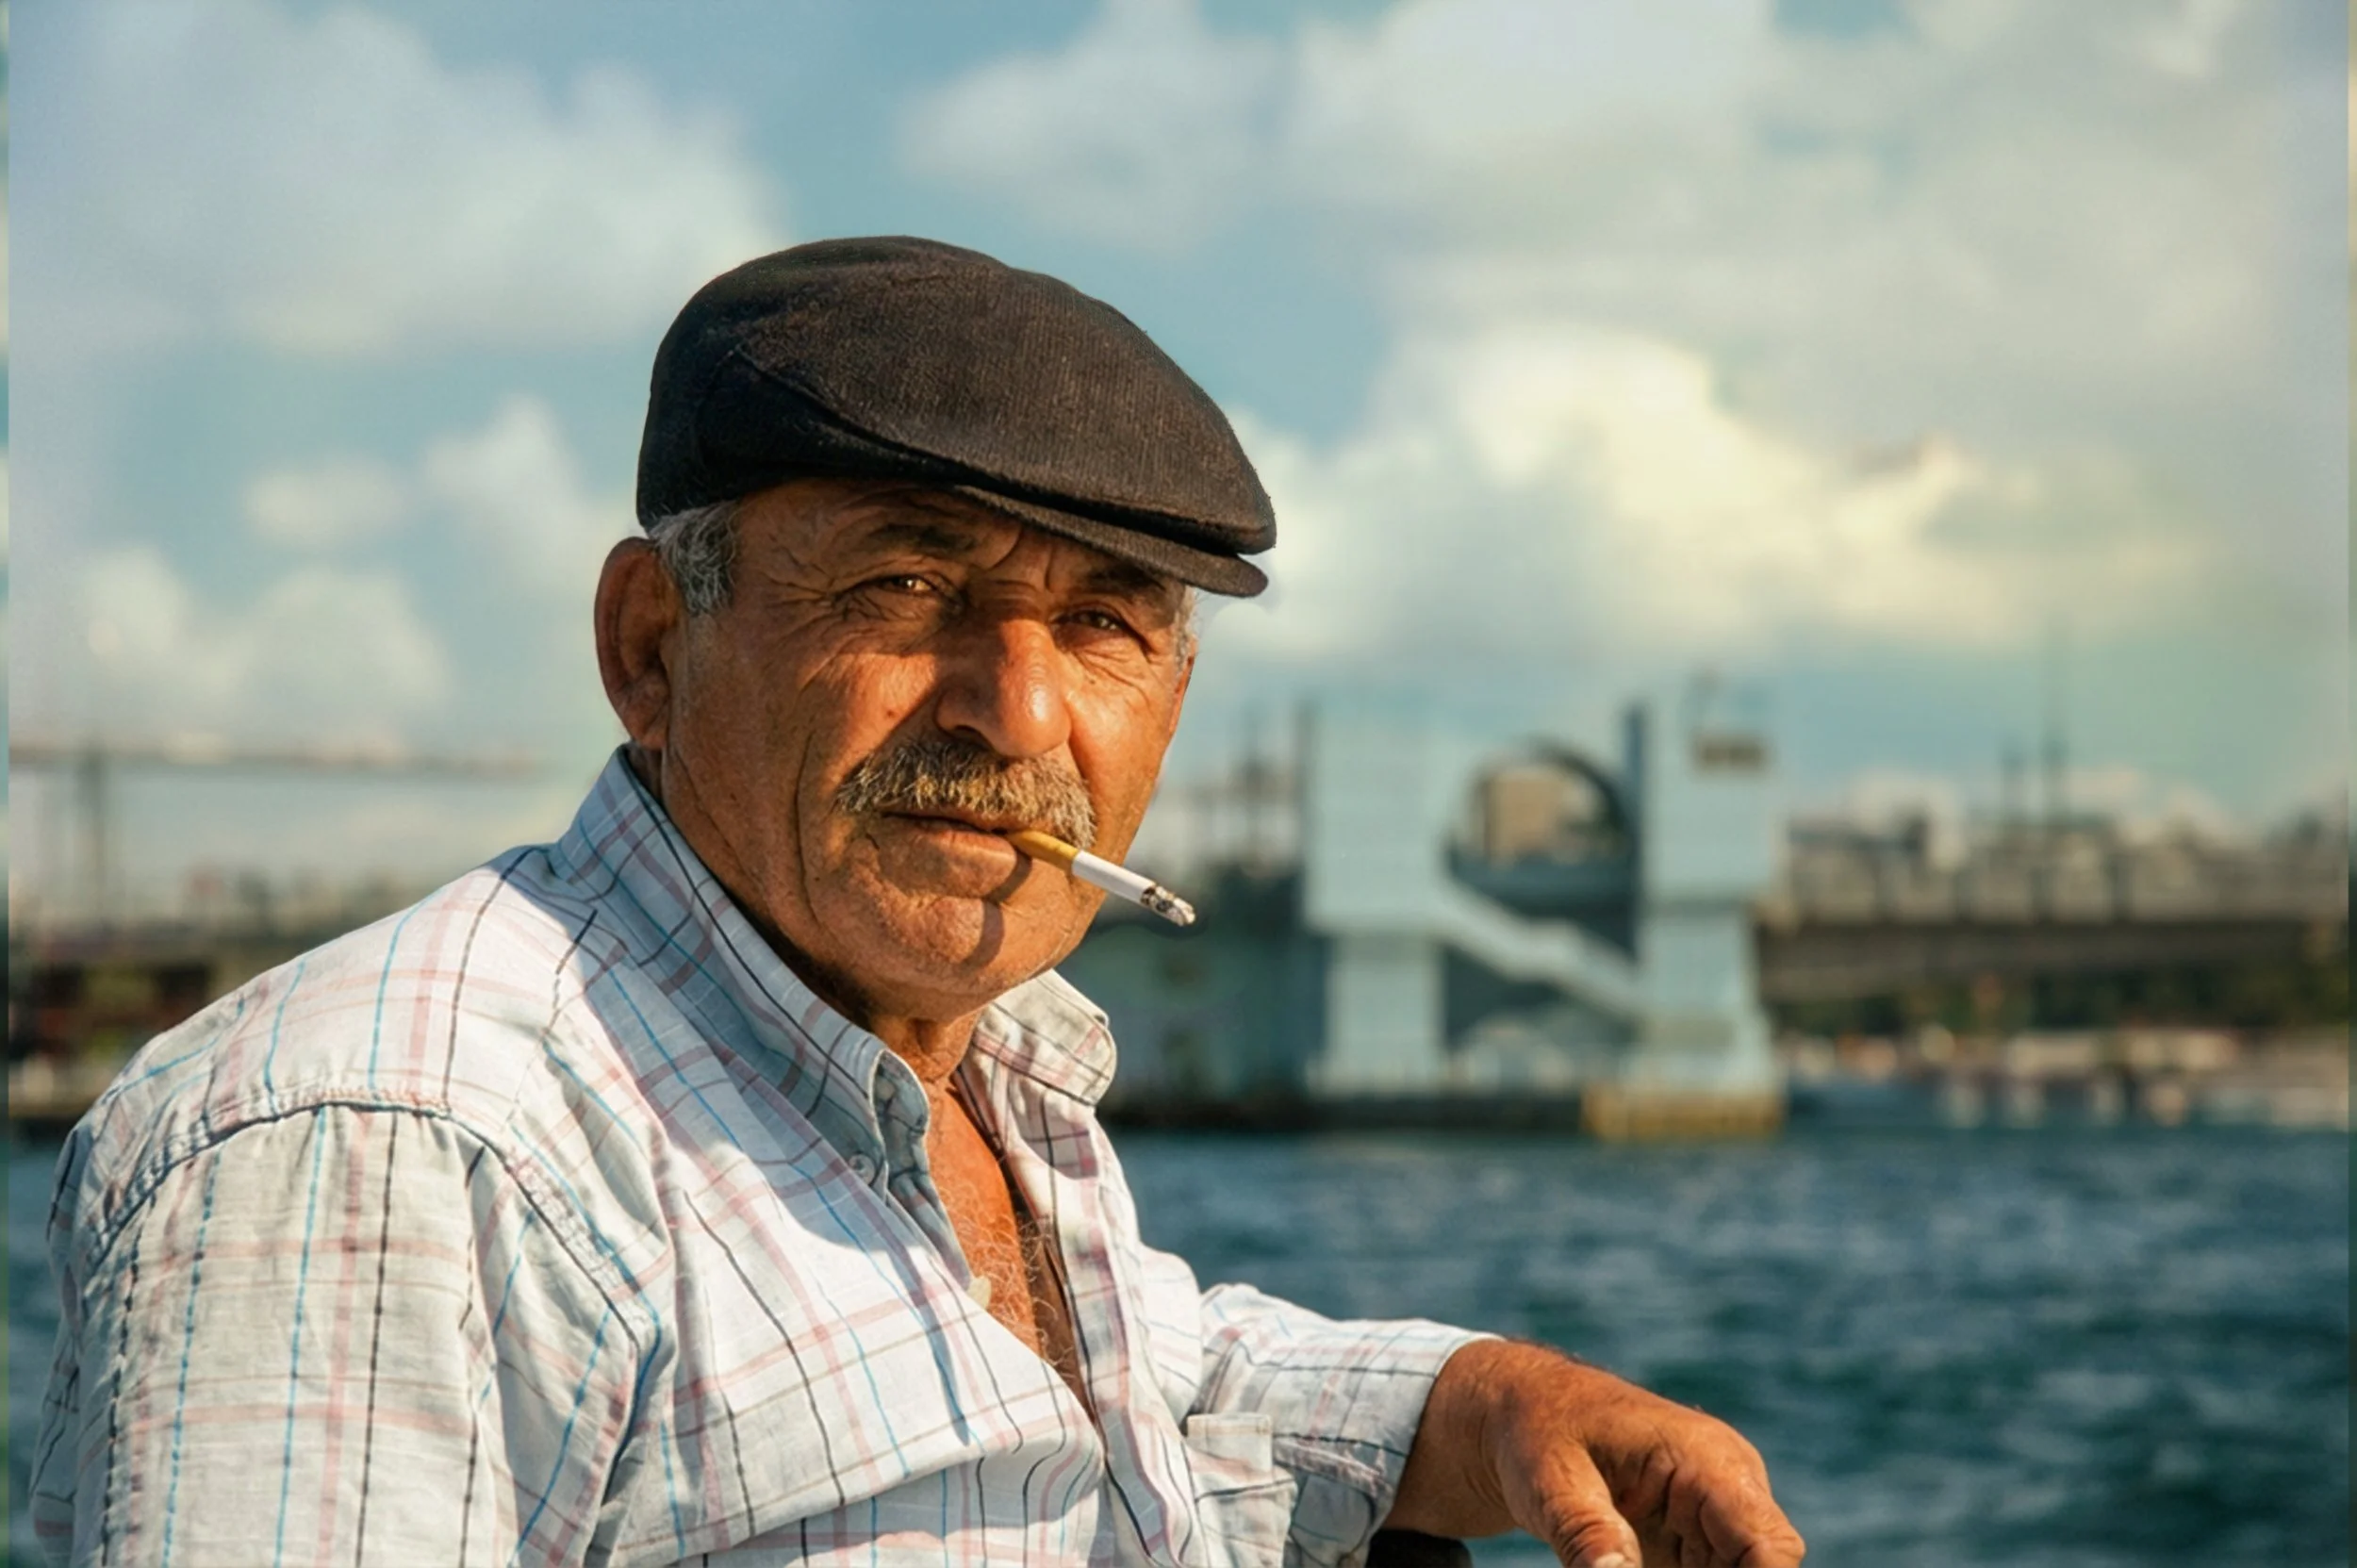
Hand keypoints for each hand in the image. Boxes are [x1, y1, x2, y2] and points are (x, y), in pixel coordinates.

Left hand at [1386, 1339, 1804, 1566]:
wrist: (1526, 1411)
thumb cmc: (1539, 1431)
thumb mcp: (1552, 1480)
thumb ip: (1587, 1532)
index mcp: (1707, 1458)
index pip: (1768, 1542)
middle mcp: (1726, 1487)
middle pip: (1758, 1567)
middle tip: (1626, 1565)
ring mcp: (1713, 1516)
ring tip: (1618, 1556)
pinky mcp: (1693, 1540)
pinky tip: (1622, 1562)